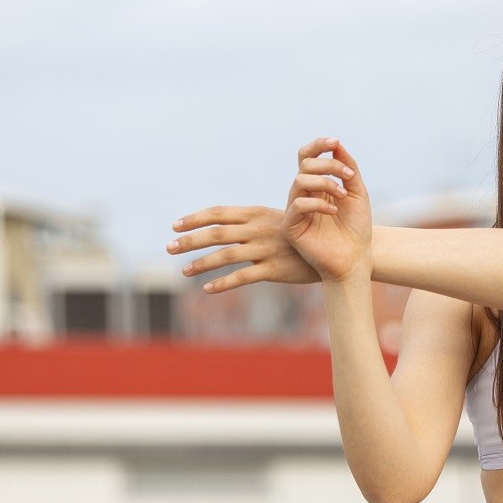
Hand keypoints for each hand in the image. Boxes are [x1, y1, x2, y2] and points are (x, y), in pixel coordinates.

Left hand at [169, 205, 319, 292]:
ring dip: (201, 263)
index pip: (218, 213)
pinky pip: (243, 277)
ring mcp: (265, 249)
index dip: (194, 219)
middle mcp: (258, 230)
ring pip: (226, 256)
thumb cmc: (301, 233)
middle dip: (189, 240)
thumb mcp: (277, 218)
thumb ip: (250, 220)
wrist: (333, 248)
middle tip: (169, 247)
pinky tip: (207, 289)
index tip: (174, 225)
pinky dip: (223, 283)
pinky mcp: (274, 269)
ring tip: (184, 271)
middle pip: (216, 233)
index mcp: (256, 213)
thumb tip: (222, 223)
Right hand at [282, 137, 372, 281]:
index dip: (318, 146)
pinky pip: (297, 205)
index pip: (307, 157)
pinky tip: (334, 211)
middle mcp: (303, 195)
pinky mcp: (291, 227)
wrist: (355, 259)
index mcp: (316, 186)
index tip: (335, 142)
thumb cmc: (357, 229)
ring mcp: (295, 210)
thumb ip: (348, 169)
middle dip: (329, 165)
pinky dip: (318, 203)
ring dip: (325, 182)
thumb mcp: (357, 194)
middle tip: (349, 176)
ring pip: (300, 181)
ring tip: (344, 196)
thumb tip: (337, 144)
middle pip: (304, 164)